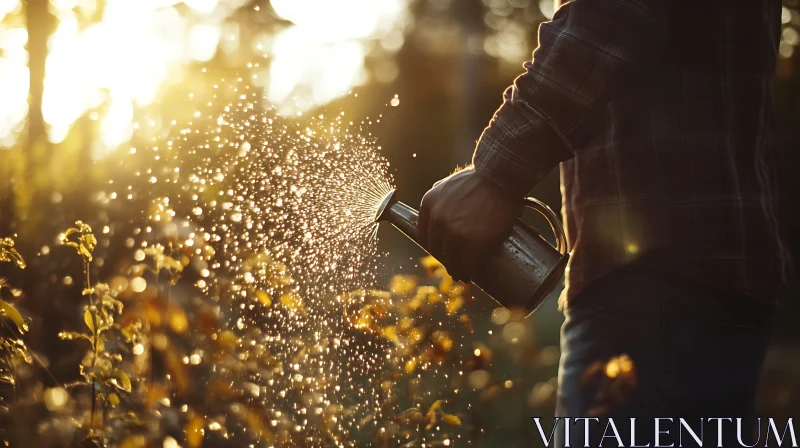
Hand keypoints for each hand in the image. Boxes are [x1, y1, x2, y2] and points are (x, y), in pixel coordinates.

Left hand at [418, 166, 521, 282]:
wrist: (502, 176)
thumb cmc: (481, 177)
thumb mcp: (448, 184)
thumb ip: (440, 198)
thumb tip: (437, 210)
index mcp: (429, 205)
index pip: (423, 235)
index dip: (433, 247)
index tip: (441, 252)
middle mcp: (437, 221)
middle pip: (437, 250)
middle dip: (446, 260)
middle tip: (454, 266)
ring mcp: (455, 234)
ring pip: (452, 261)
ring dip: (458, 270)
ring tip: (465, 275)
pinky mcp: (474, 244)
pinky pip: (471, 265)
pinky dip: (474, 273)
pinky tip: (477, 276)